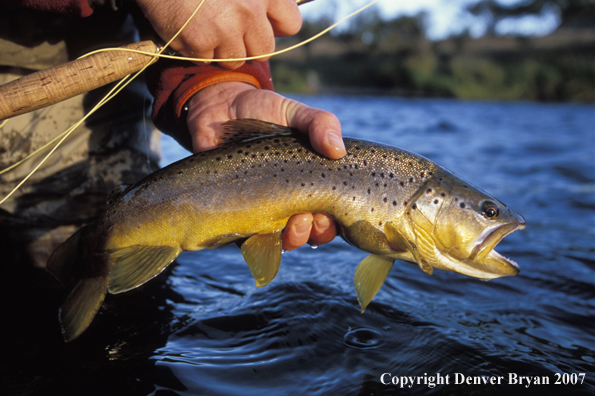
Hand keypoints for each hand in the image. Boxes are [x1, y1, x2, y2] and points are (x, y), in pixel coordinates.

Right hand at [134, 0, 301, 68]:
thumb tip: (270, 20)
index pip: (291, 23)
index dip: (276, 27)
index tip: (263, 24)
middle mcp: (249, 11)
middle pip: (264, 50)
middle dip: (248, 46)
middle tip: (228, 29)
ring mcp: (224, 29)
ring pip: (234, 60)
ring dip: (221, 50)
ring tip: (204, 24)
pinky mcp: (200, 42)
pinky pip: (205, 59)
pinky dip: (196, 48)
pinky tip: (187, 25)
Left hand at [186, 81, 346, 249]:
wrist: (219, 108)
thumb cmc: (264, 111)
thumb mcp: (297, 113)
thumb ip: (321, 123)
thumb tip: (338, 150)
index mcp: (311, 183)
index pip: (334, 212)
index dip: (339, 219)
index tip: (336, 210)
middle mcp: (292, 202)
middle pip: (313, 233)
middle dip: (318, 231)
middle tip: (313, 216)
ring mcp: (264, 210)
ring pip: (285, 241)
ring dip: (295, 239)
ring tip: (294, 222)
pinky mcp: (237, 215)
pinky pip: (249, 240)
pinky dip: (258, 241)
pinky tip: (262, 225)